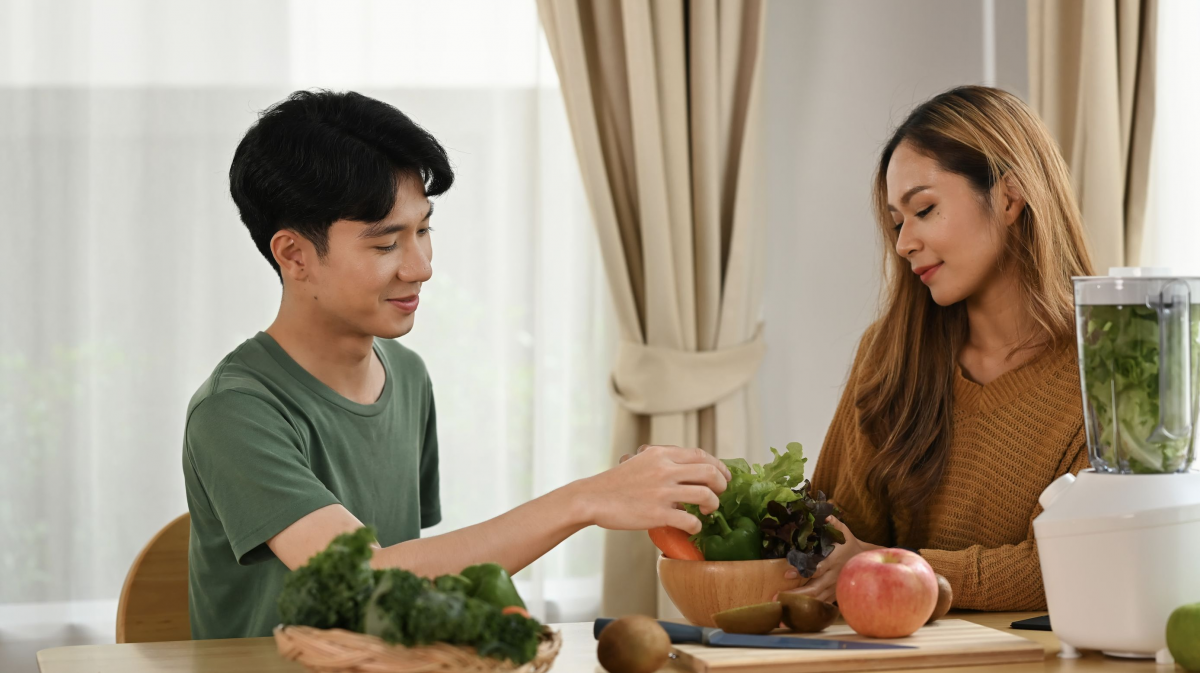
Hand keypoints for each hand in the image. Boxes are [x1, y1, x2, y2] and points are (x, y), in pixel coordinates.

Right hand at [575, 445, 730, 533]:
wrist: (592, 498)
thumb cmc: (616, 483)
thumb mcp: (640, 461)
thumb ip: (664, 461)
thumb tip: (689, 469)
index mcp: (660, 454)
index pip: (701, 455)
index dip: (719, 466)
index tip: (724, 476)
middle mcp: (664, 470)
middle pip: (709, 472)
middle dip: (721, 485)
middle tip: (719, 494)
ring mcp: (662, 492)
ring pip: (705, 495)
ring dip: (713, 505)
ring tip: (707, 511)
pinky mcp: (657, 514)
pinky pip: (690, 521)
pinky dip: (696, 526)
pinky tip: (692, 527)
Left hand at [778, 516, 881, 603]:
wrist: (866, 561)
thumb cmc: (849, 544)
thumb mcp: (844, 531)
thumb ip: (833, 523)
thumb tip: (824, 515)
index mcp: (833, 560)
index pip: (816, 568)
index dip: (802, 572)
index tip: (787, 574)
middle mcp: (833, 577)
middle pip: (813, 588)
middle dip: (795, 594)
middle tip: (777, 597)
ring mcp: (834, 588)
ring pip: (816, 600)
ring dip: (799, 605)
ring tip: (781, 609)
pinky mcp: (835, 596)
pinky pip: (821, 605)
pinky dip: (808, 610)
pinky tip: (793, 615)